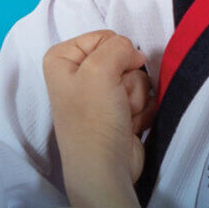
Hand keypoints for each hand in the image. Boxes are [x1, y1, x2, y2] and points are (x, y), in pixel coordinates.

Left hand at [44, 30, 157, 184]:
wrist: (105, 170)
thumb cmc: (94, 121)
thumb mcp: (99, 70)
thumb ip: (118, 46)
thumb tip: (135, 55)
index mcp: (63, 59)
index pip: (105, 37)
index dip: (115, 54)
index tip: (108, 77)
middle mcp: (80, 75)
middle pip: (124, 58)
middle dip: (127, 80)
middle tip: (116, 100)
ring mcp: (101, 95)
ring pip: (138, 78)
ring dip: (136, 98)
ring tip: (121, 116)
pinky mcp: (120, 111)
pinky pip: (145, 97)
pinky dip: (142, 111)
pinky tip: (129, 125)